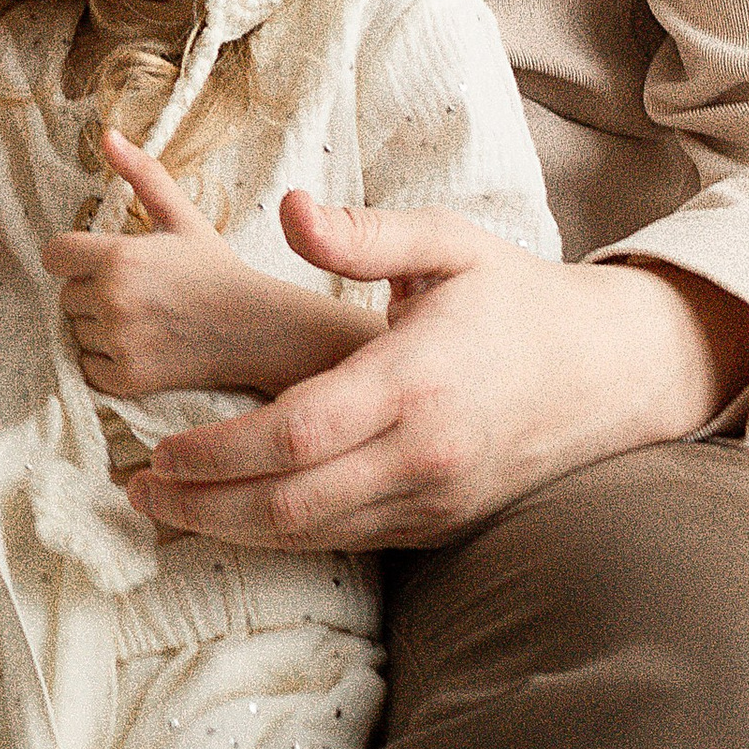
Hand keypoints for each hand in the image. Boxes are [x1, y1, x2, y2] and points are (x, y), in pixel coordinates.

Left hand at [44, 130, 381, 399]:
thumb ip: (141, 174)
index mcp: (118, 256)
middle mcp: (112, 298)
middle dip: (91, 292)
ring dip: (98, 328)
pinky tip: (140, 347)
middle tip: (136, 292)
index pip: (53, 255)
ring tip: (142, 319)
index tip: (99, 262)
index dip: (73, 257)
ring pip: (76, 332)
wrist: (256, 328)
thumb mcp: (181, 216)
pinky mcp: (128, 378)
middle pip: (65, 295)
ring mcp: (119, 341)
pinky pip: (87, 368)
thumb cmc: (216, 269)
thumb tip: (106, 134)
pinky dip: (106, 363)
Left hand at [124, 195, 748, 550]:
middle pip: (293, 503)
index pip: (295, 434)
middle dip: (205, 504)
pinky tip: (235, 514)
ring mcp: (436, 497)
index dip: (219, 452)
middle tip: (138, 489)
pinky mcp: (443, 521)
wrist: (610, 371)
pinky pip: (350, 540)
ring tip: (168, 505)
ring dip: (235, 528)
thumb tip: (291, 209)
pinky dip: (286, 536)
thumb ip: (365, 234)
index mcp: (413, 380)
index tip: (159, 447)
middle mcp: (423, 453)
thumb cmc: (515, 298)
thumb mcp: (449, 244)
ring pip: (317, 534)